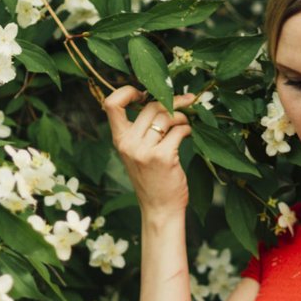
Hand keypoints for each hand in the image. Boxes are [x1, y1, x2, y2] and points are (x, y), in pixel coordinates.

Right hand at [102, 85, 197, 214]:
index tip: (144, 94)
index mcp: (119, 140)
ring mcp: (145, 151)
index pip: (111, 104)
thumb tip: (160, 99)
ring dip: (182, 117)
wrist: (159, 209)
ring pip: (167, 116)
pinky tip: (189, 134)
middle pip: (151, 106)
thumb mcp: (137, 153)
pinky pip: (179, 130)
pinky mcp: (163, 157)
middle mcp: (128, 144)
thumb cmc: (152, 179)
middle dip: (172, 101)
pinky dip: (188, 129)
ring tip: (186, 124)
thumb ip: (141, 130)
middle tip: (186, 103)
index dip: (127, 91)